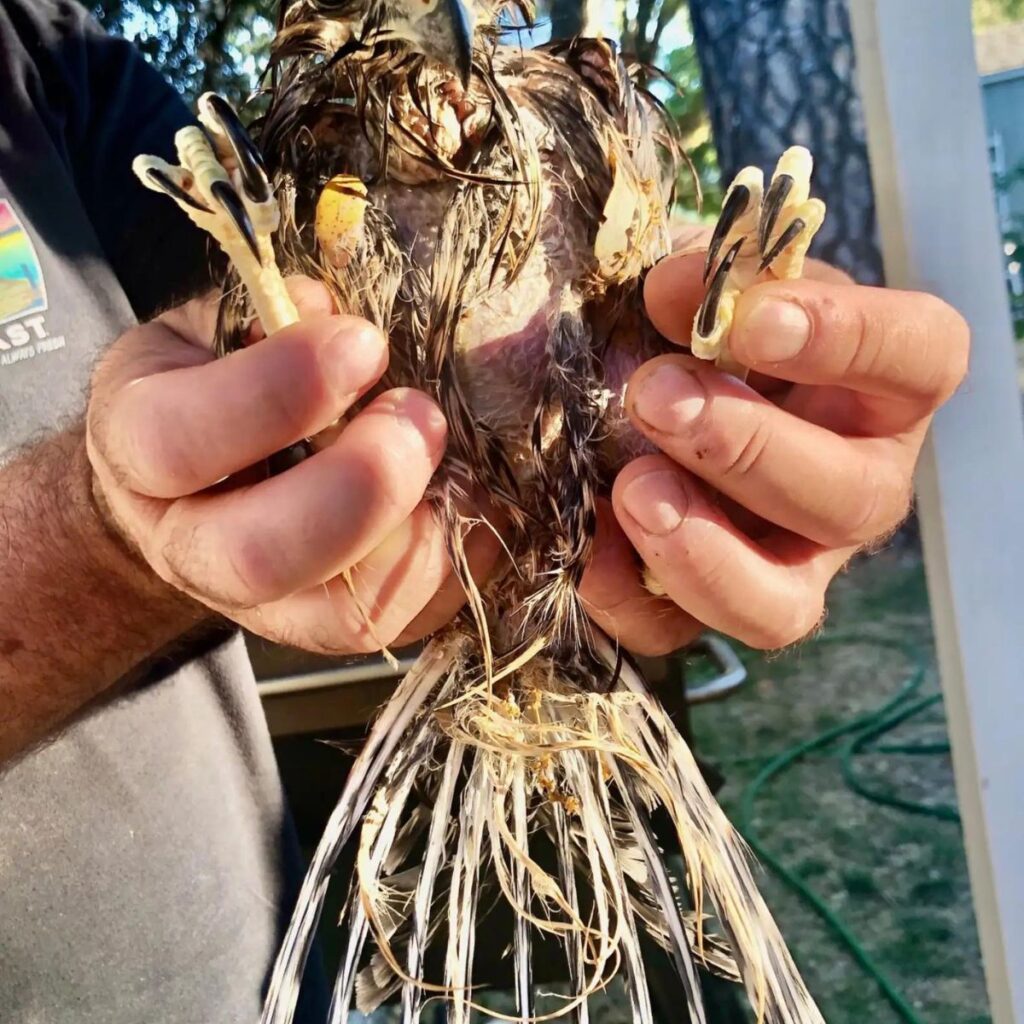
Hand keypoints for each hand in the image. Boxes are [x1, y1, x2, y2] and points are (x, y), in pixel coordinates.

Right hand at [87, 279, 498, 654]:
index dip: (279, 393)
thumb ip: (268, 312)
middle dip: (359, 486)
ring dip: (423, 533)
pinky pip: (406, 621)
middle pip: (258, 557)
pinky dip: (457, 561)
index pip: (180, 441)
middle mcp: (190, 550)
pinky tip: (475, 499)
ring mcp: (265, 608)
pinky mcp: (335, 630)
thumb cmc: (220, 380)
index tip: (363, 344)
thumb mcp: (218, 324)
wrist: (204, 479)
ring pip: (345, 614)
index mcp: (141, 451)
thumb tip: (331, 311)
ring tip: (460, 458)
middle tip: (421, 415)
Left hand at [580, 250, 968, 654]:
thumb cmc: (684, 332)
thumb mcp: (693, 288)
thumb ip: (698, 280)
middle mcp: (852, 484)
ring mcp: (787, 562)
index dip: (848, 339)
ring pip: (784, 604)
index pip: (919, 357)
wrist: (619, 399)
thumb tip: (677, 293)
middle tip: (656, 396)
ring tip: (630, 487)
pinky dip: (623, 592)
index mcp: (874, 386)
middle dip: (750, 451)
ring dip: (702, 549)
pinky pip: (680, 632)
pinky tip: (584, 541)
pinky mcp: (706, 605)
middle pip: (855, 498)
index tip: (753, 320)